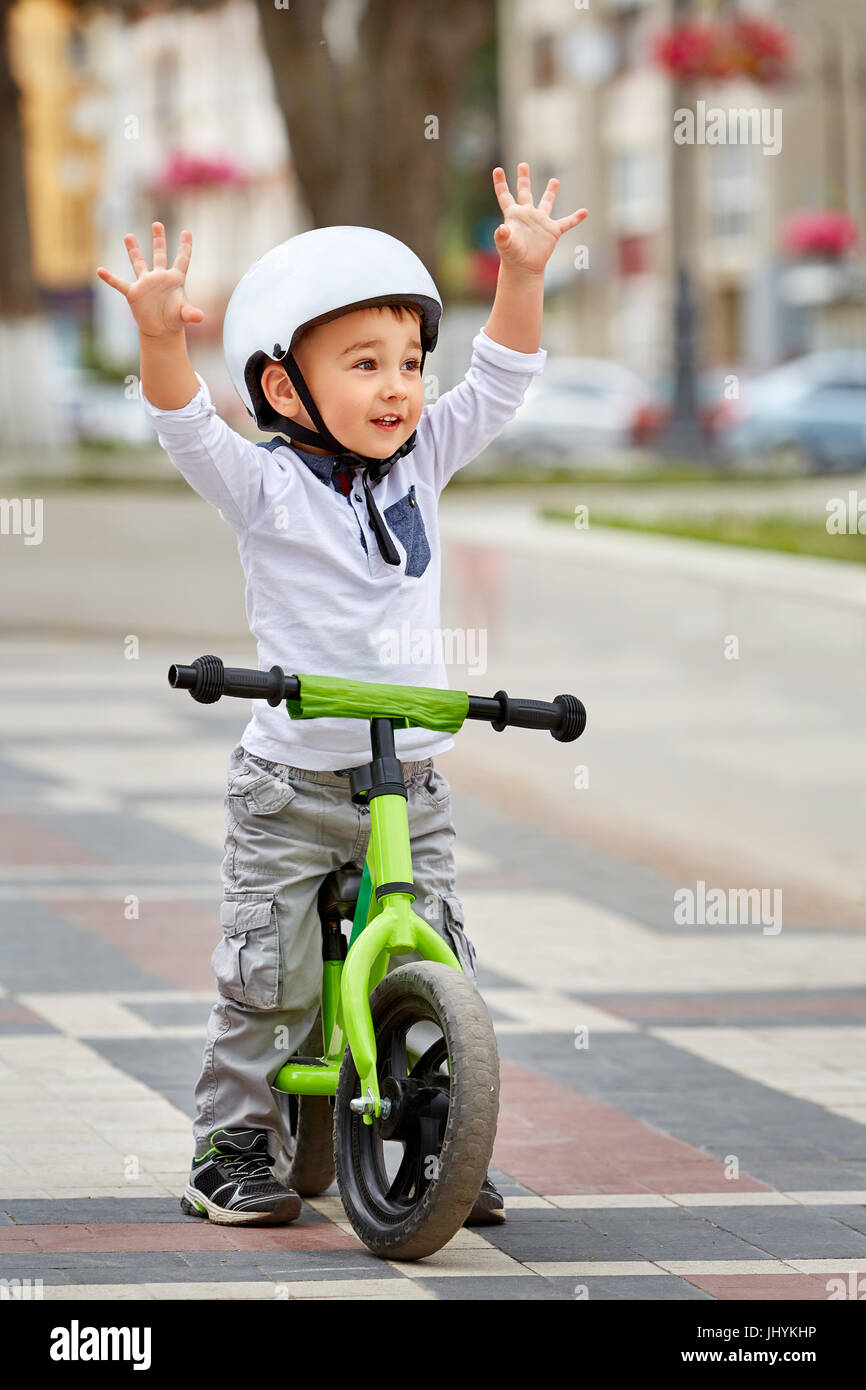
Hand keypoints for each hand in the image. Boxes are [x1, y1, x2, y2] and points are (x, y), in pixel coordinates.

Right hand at [96, 222, 204, 336]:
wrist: (160, 330)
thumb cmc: (174, 319)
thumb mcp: (184, 316)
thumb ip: (191, 314)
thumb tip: (200, 317)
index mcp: (174, 280)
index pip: (182, 260)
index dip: (185, 247)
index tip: (187, 232)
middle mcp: (159, 277)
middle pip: (159, 255)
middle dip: (159, 240)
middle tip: (157, 224)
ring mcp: (145, 283)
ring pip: (138, 263)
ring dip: (133, 250)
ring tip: (128, 236)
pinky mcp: (134, 293)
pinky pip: (119, 284)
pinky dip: (110, 278)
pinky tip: (100, 271)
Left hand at [491, 162, 587, 274]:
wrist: (524, 268)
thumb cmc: (512, 256)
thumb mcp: (505, 245)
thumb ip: (502, 236)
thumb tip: (501, 229)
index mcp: (514, 215)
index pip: (505, 195)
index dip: (501, 183)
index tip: (497, 170)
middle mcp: (527, 214)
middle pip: (525, 192)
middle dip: (524, 178)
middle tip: (523, 164)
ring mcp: (540, 222)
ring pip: (546, 203)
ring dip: (551, 192)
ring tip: (555, 180)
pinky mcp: (552, 231)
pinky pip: (566, 223)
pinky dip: (575, 218)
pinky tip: (585, 212)